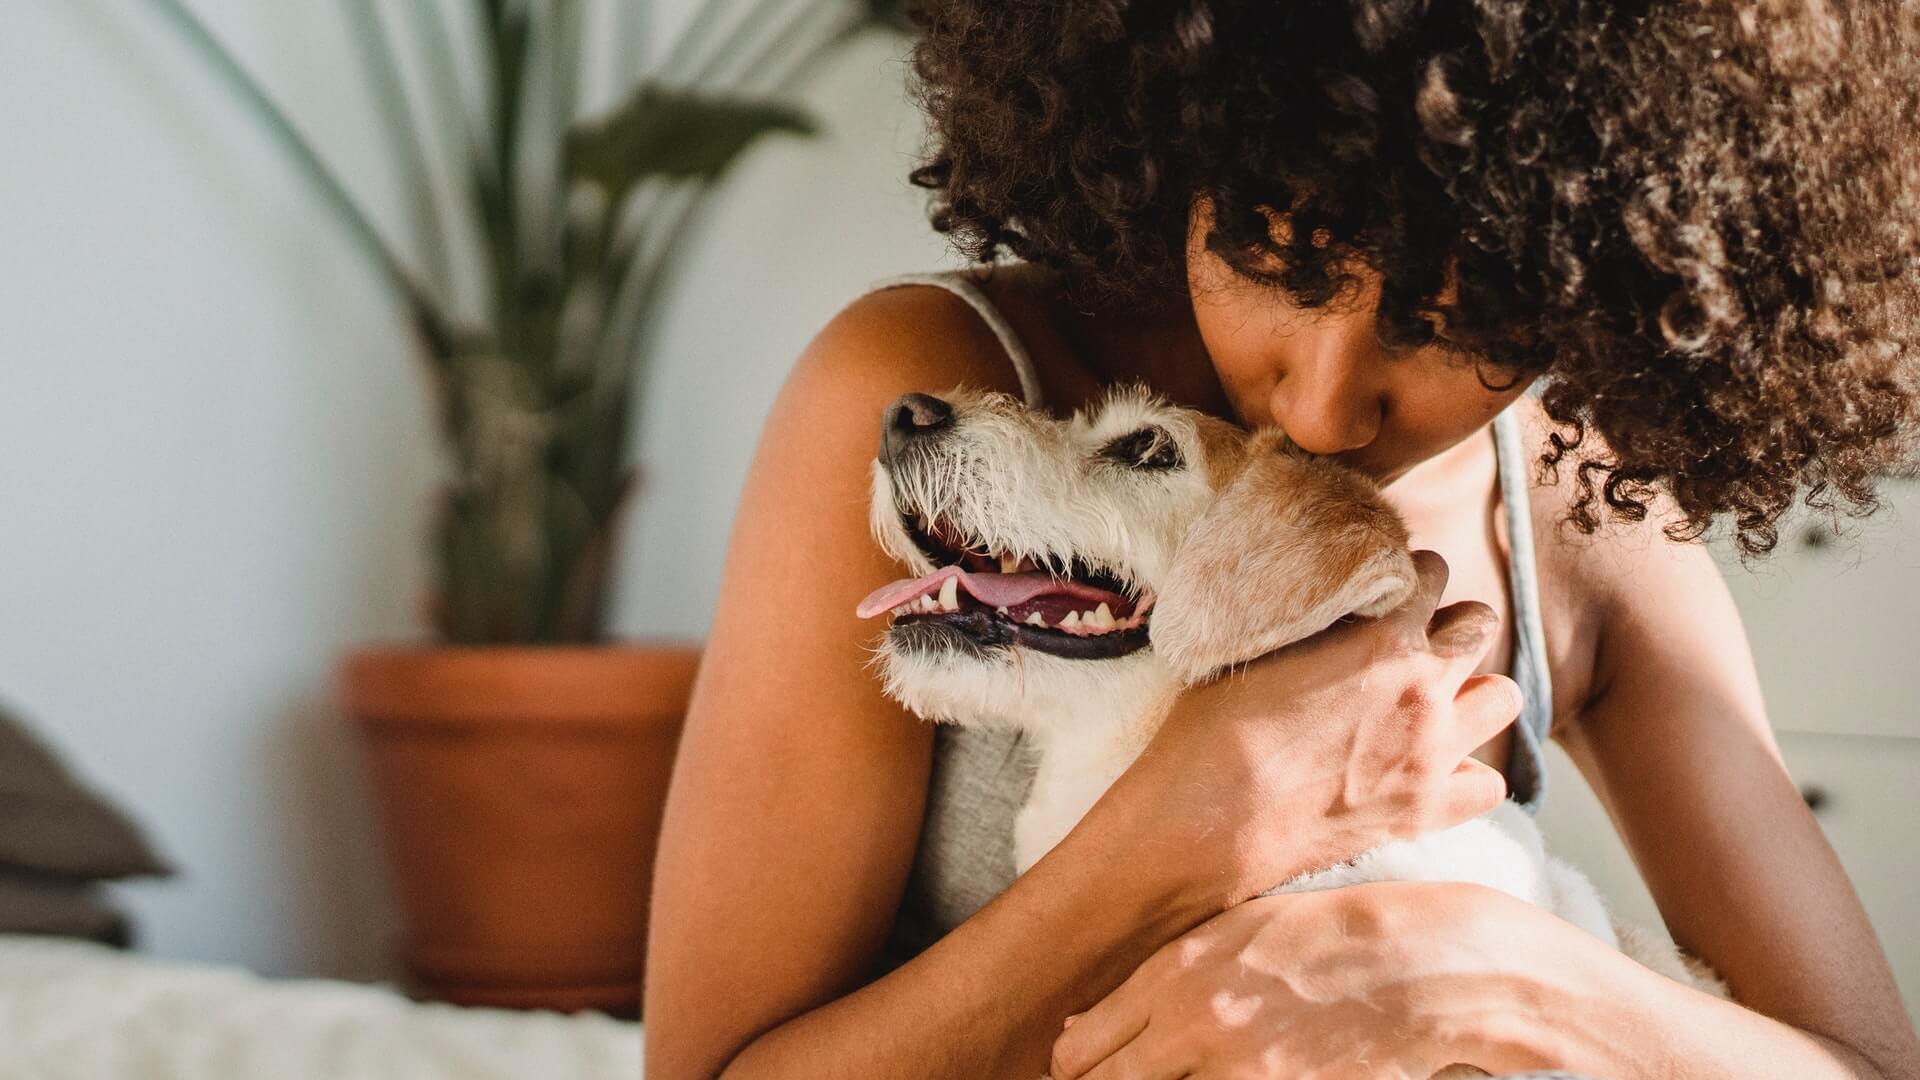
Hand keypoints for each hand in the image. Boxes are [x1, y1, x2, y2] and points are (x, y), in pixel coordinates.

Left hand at [1049, 881, 1565, 1079]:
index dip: (1071, 1069)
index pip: (1078, 1049)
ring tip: (1181, 1075)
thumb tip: (1078, 1033)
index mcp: (1173, 973)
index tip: (1079, 1073)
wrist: (1417, 965)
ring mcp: (1236, 1069)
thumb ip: (1153, 981)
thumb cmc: (1320, 939)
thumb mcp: (1227, 936)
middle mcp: (1193, 1024)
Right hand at [1096, 551, 1520, 905]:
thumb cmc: (1212, 728)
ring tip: (1436, 702)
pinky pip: (1490, 784)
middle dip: (1451, 626)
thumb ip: (1316, 619)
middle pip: (1479, 626)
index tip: (1391, 589)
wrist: (1209, 819)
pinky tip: (1432, 771)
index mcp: (1383, 635)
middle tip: (1415, 642)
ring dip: (1473, 692)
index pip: (1431, 572)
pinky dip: (1466, 775)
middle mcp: (1423, 687)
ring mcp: (1433, 752)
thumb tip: (1330, 600)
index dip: (1408, 577)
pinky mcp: (1428, 810)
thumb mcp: (1260, 647)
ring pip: (1504, 698)